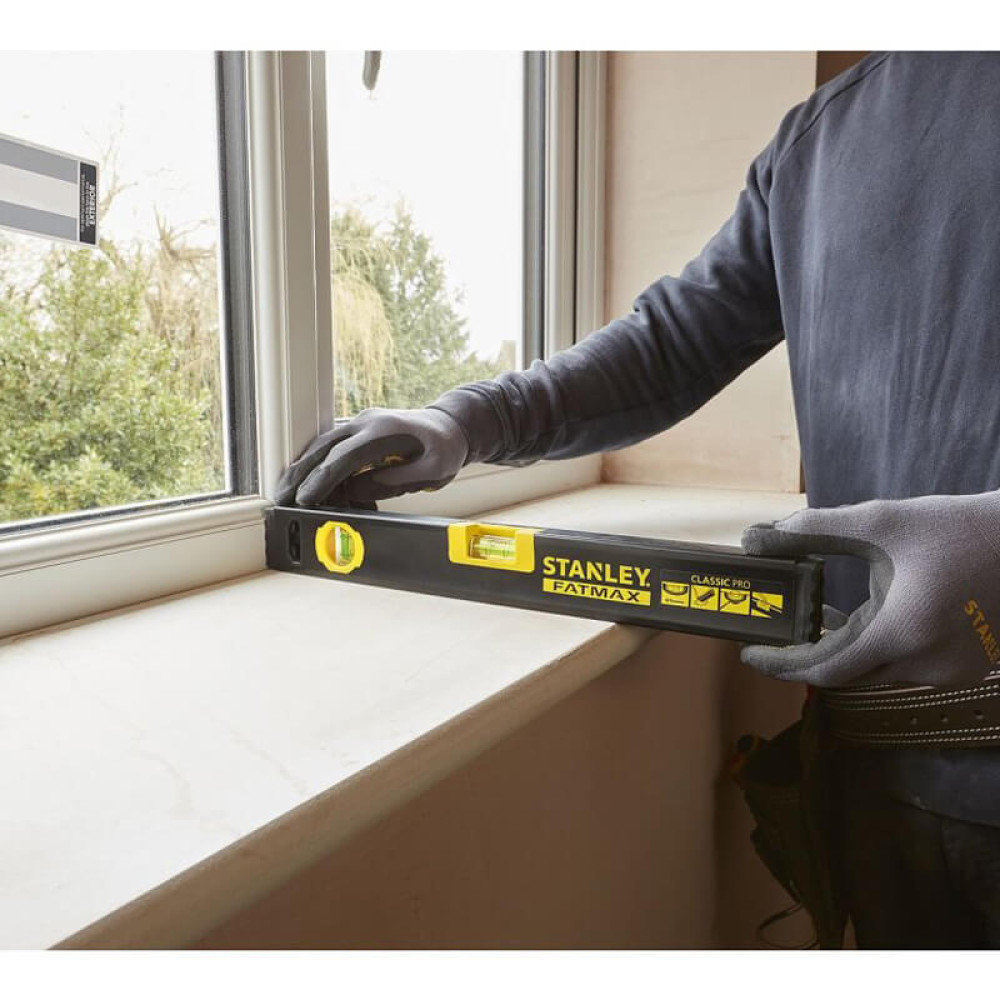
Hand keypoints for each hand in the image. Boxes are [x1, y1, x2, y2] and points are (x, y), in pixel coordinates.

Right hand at [275, 407, 469, 506]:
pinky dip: (320, 466)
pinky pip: (333, 448)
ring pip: (323, 447)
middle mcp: (366, 423)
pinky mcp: (359, 431)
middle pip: (323, 449)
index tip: (304, 500)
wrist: (453, 427)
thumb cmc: (446, 450)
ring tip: (290, 496)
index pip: (343, 458)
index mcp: (383, 432)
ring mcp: (360, 424)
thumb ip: (393, 481)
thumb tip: (354, 489)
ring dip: (304, 470)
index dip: (322, 481)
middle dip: (299, 474)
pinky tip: (312, 485)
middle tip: (280, 499)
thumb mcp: (431, 472)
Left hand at [740, 493, 999, 688]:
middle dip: (807, 654)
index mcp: (903, 632)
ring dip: (844, 649)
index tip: (750, 652)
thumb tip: (755, 538)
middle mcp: (928, 664)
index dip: (781, 665)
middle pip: (847, 674)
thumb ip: (811, 531)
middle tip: (777, 631)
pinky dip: (876, 649)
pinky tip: (864, 619)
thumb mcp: (879, 522)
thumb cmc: (957, 530)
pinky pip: (904, 668)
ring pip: (875, 673)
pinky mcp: (964, 668)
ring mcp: (950, 672)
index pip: (825, 669)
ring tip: (816, 618)